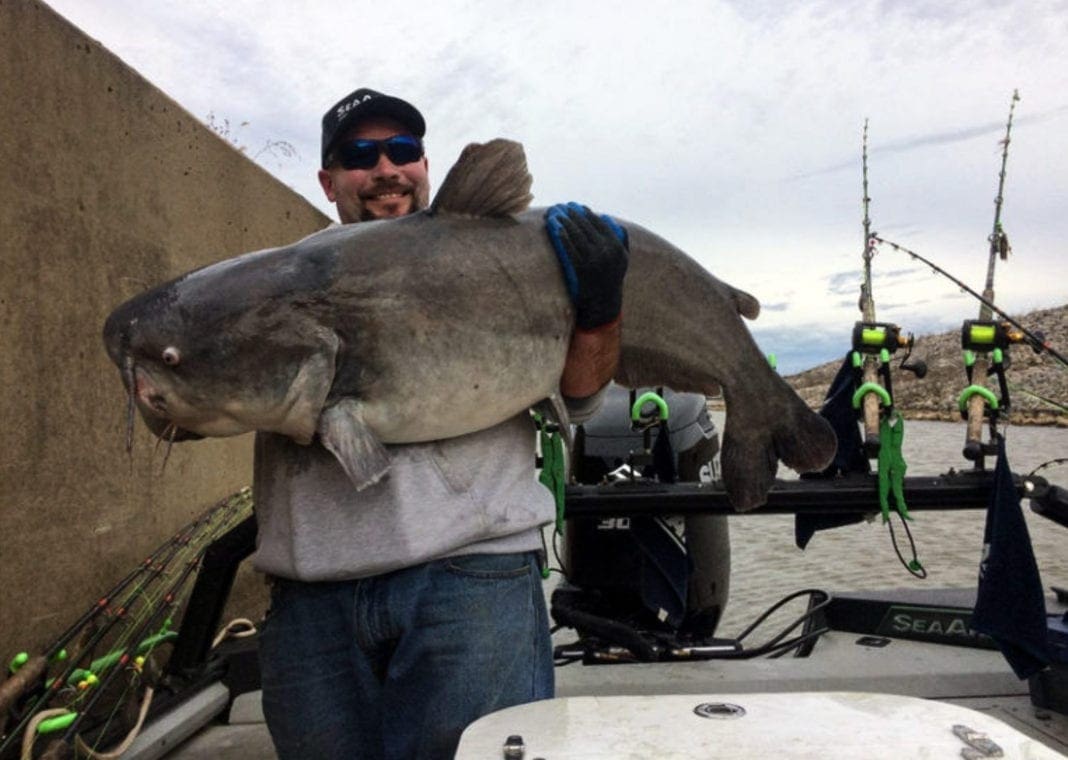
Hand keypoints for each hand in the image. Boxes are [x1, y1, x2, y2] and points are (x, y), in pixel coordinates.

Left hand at [544, 203, 628, 329]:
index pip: (600, 224)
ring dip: (565, 221)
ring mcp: (594, 260)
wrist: (603, 303)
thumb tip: (607, 217)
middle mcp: (607, 252)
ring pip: (577, 235)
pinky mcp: (581, 268)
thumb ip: (620, 238)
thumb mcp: (623, 259)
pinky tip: (556, 227)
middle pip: (586, 227)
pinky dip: (562, 236)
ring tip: (556, 213)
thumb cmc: (611, 278)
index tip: (578, 207)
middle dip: (573, 214)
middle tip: (563, 207)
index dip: (587, 214)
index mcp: (617, 247)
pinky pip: (570, 248)